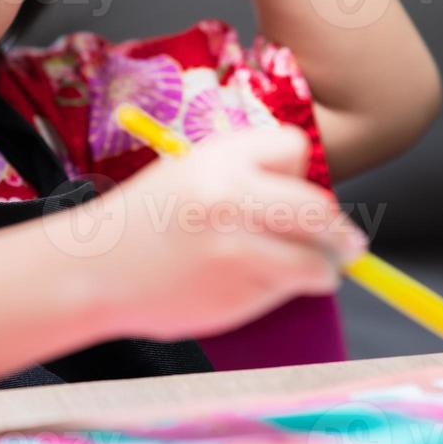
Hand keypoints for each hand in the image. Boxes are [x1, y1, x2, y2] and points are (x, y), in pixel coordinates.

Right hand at [50, 124, 369, 342]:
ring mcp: (237, 250)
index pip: (295, 148)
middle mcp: (233, 199)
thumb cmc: (145, 220)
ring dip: (321, 269)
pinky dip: (282, 292)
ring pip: (315, 259)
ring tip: (314, 273)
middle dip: (338, 232)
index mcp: (219, 159)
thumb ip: (250, 176)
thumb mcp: (192, 171)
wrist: (94, 269)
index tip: (295, 190)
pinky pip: (285, 291)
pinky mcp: (236, 294)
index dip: (297, 171)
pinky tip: (249, 285)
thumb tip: (316, 206)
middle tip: (347, 244)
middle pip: (319, 208)